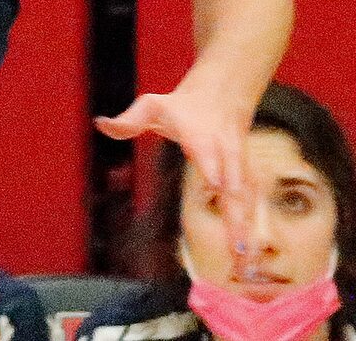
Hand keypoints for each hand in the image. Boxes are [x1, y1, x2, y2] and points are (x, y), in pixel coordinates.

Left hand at [96, 82, 254, 263]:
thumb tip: (102, 125)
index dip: (212, 165)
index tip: (215, 183)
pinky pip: (253, 206)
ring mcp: (239, 165)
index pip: (207, 150)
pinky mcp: (248, 176)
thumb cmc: (184, 106)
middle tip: (237, 248)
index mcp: (200, 135)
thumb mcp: (153, 105)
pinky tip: (249, 256)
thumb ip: (130, 120)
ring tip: (244, 262)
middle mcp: (224, 152)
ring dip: (246, 230)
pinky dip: (253, 230)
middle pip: (234, 184)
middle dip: (236, 215)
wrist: (222, 93)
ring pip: (247, 199)